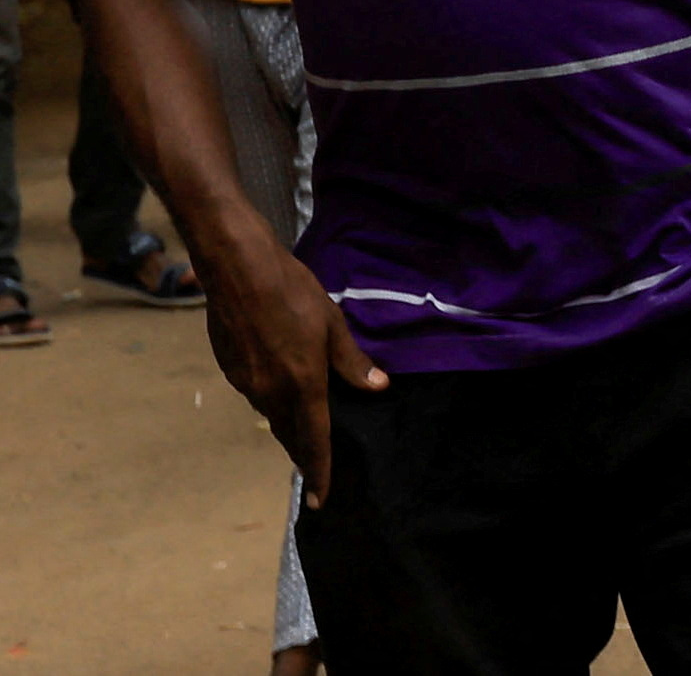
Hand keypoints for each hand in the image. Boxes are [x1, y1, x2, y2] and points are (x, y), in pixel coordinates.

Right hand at [198, 228, 387, 504]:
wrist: (238, 272)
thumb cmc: (293, 292)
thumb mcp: (332, 323)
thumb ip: (352, 361)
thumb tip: (378, 386)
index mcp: (301, 384)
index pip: (313, 439)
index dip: (318, 470)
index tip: (319, 498)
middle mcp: (270, 392)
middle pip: (289, 434)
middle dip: (303, 454)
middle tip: (313, 473)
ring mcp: (246, 383)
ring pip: (271, 416)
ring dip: (287, 427)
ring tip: (302, 432)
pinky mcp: (231, 370)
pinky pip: (256, 396)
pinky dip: (272, 402)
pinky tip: (280, 389)